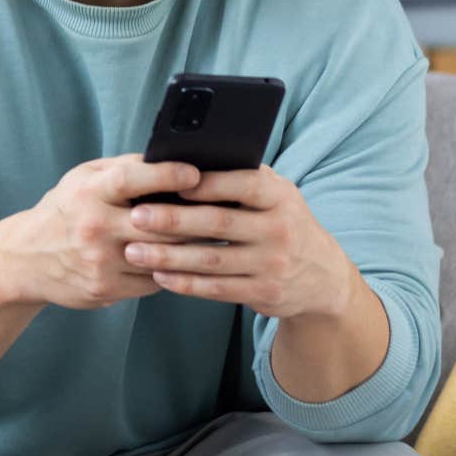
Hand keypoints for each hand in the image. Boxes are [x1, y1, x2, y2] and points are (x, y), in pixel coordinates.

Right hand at [0, 154, 204, 310]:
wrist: (25, 259)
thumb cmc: (65, 211)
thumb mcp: (82, 179)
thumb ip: (123, 169)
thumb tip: (171, 159)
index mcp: (89, 193)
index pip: (131, 179)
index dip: (167, 175)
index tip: (194, 174)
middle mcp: (93, 227)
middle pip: (159, 223)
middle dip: (193, 217)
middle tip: (221, 210)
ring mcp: (100, 261)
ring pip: (162, 256)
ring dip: (190, 248)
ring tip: (211, 237)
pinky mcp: (105, 288)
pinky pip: (152, 280)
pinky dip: (168, 270)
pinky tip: (178, 261)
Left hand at [123, 166, 357, 319]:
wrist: (321, 276)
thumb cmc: (279, 222)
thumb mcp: (274, 196)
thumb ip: (239, 179)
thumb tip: (182, 162)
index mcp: (280, 196)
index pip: (242, 185)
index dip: (206, 184)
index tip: (167, 183)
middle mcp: (279, 229)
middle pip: (218, 223)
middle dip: (173, 220)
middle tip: (135, 216)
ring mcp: (272, 264)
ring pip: (212, 260)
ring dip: (169, 257)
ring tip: (134, 251)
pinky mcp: (264, 292)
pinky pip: (217, 288)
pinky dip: (185, 283)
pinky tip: (158, 276)